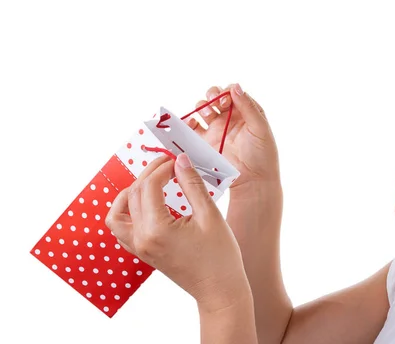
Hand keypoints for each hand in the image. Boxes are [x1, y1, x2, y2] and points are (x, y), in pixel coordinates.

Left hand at [105, 154, 250, 312]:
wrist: (219, 289)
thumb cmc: (220, 256)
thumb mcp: (210, 215)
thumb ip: (192, 185)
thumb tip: (181, 160)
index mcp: (157, 229)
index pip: (149, 186)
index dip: (163, 168)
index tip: (178, 161)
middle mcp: (141, 239)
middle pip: (134, 194)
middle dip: (150, 173)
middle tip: (170, 163)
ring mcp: (138, 247)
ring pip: (118, 212)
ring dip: (132, 191)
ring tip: (152, 181)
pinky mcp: (142, 252)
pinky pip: (121, 229)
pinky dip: (127, 211)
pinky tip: (145, 203)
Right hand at [185, 84, 280, 197]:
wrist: (252, 180)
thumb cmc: (262, 155)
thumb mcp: (260, 128)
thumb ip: (248, 106)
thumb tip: (236, 87)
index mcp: (245, 111)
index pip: (232, 93)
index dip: (227, 92)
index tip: (226, 102)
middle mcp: (230, 117)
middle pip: (215, 97)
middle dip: (212, 95)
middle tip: (214, 104)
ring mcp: (216, 129)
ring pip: (203, 109)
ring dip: (202, 106)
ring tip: (207, 114)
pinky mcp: (205, 142)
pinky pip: (193, 127)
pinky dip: (188, 121)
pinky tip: (192, 122)